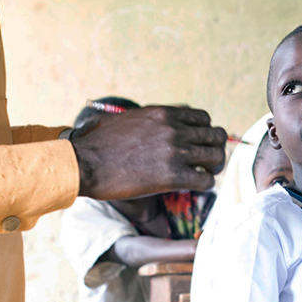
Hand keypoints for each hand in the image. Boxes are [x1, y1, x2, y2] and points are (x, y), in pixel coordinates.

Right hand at [72, 106, 226, 200]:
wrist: (85, 163)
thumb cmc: (101, 143)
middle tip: (207, 161)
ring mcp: (175, 151)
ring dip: (213, 167)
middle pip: (215, 136)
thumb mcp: (130, 118)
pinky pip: (206, 180)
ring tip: (204, 175)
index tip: (198, 144)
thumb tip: (162, 123)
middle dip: (214, 149)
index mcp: (164, 114)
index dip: (204, 132)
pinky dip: (204, 184)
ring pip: (215, 156)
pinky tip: (194, 187)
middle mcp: (174, 129)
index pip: (203, 118)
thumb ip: (152, 119)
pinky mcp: (172, 176)